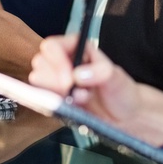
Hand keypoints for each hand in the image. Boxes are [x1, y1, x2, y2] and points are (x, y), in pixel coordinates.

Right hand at [29, 35, 162, 145]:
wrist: (124, 117)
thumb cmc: (122, 91)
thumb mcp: (117, 78)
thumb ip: (101, 72)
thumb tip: (77, 76)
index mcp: (76, 48)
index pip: (52, 46)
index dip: (56, 61)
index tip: (69, 79)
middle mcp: (63, 62)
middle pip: (40, 63)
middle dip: (53, 80)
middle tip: (74, 91)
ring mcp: (57, 82)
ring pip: (37, 81)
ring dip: (55, 93)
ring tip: (79, 100)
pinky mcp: (55, 99)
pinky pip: (40, 99)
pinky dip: (51, 105)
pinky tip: (70, 107)